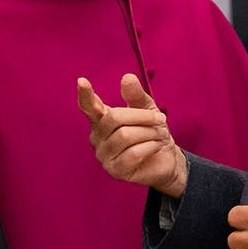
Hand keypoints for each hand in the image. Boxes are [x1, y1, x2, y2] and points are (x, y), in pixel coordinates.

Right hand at [76, 74, 187, 197]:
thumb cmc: (152, 132)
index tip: (82, 81)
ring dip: (149, 132)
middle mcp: (98, 137)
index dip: (85, 95)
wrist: (166, 159)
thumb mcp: (147, 109)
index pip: (89, 106)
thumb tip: (127, 77)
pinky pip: (133, 154)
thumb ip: (136, 95)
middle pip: (114, 118)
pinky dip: (150, 147)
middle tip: (161, 119)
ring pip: (125, 136)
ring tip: (160, 134)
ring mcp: (104, 156)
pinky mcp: (116, 171)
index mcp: (102, 120)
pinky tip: (156, 146)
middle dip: (142, 116)